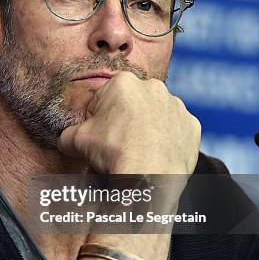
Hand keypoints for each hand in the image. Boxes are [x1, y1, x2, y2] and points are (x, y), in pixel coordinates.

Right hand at [57, 72, 200, 175]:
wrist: (149, 176)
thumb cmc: (113, 152)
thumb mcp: (76, 140)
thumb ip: (68, 135)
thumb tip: (66, 141)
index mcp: (124, 83)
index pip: (103, 98)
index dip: (97, 119)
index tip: (98, 135)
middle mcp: (154, 87)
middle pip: (132, 104)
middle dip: (124, 121)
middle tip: (117, 145)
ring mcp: (176, 106)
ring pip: (156, 116)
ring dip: (147, 130)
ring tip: (138, 153)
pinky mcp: (192, 126)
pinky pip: (176, 132)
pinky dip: (167, 142)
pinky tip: (157, 156)